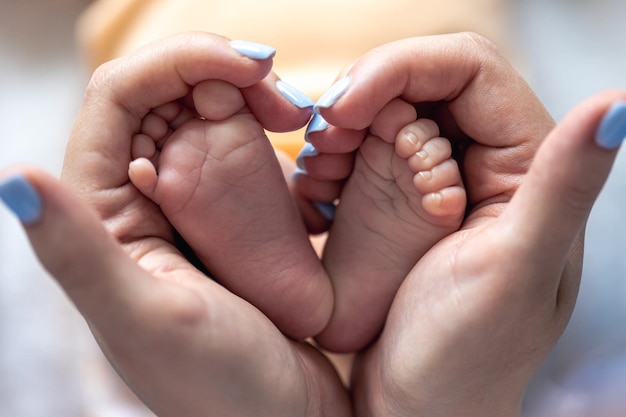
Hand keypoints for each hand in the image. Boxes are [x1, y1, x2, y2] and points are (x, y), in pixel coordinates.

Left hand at [1, 33, 348, 416]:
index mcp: (104, 219)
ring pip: (205, 118)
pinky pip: (239, 150)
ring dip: (251, 100)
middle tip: (287, 100)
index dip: (180, 63)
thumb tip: (15, 180)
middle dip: (224, 76)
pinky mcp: (227, 218)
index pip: (119, 100)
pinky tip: (302, 145)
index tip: (251, 64)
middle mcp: (136, 205)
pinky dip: (268, 132)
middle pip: (165, 98)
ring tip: (298, 118)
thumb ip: (79, 254)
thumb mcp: (150, 321)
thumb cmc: (225, 390)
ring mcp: (186, 209)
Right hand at [311, 33, 625, 415]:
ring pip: (387, 111)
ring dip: (341, 130)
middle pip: (420, 81)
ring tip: (316, 174)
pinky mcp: (405, 199)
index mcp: (528, 164)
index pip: (467, 68)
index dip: (400, 69)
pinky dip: (333, 158)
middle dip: (361, 100)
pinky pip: (366, 149)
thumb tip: (615, 103)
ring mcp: (443, 178)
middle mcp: (490, 162)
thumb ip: (565, 186)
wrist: (418, 409)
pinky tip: (316, 190)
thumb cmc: (465, 359)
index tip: (343, 109)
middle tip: (322, 143)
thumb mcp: (514, 272)